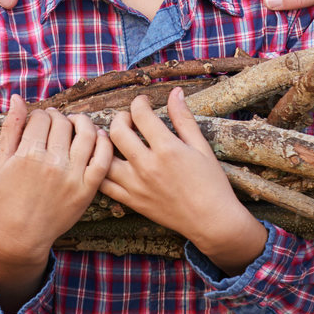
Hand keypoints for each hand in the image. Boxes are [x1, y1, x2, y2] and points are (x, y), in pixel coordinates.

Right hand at [0, 96, 112, 311]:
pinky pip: (103, 158)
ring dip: (83, 122)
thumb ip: (10, 127)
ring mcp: (72, 176)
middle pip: (63, 123)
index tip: (40, 120)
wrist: (22, 235)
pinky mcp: (87, 189)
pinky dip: (104, 142)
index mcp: (29, 154)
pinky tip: (98, 136)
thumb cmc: (8, 197)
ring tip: (77, 124)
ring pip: (87, 134)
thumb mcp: (1, 161)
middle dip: (58, 118)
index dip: (40, 115)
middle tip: (56, 122)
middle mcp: (52, 163)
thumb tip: (17, 98)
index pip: (42, 117)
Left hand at [103, 89, 266, 274]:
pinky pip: (105, 185)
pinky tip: (110, 162)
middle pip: (117, 132)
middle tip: (129, 119)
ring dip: (106, 144)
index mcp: (167, 148)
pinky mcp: (132, 202)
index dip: (139, 102)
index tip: (143, 102)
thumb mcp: (201, 146)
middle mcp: (147, 166)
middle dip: (120, 118)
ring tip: (114, 139)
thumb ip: (184, 118)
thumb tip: (175, 92)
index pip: (140, 114)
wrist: (211, 221)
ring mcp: (136, 186)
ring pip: (105, 158)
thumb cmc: (211, 183)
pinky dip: (102, 170)